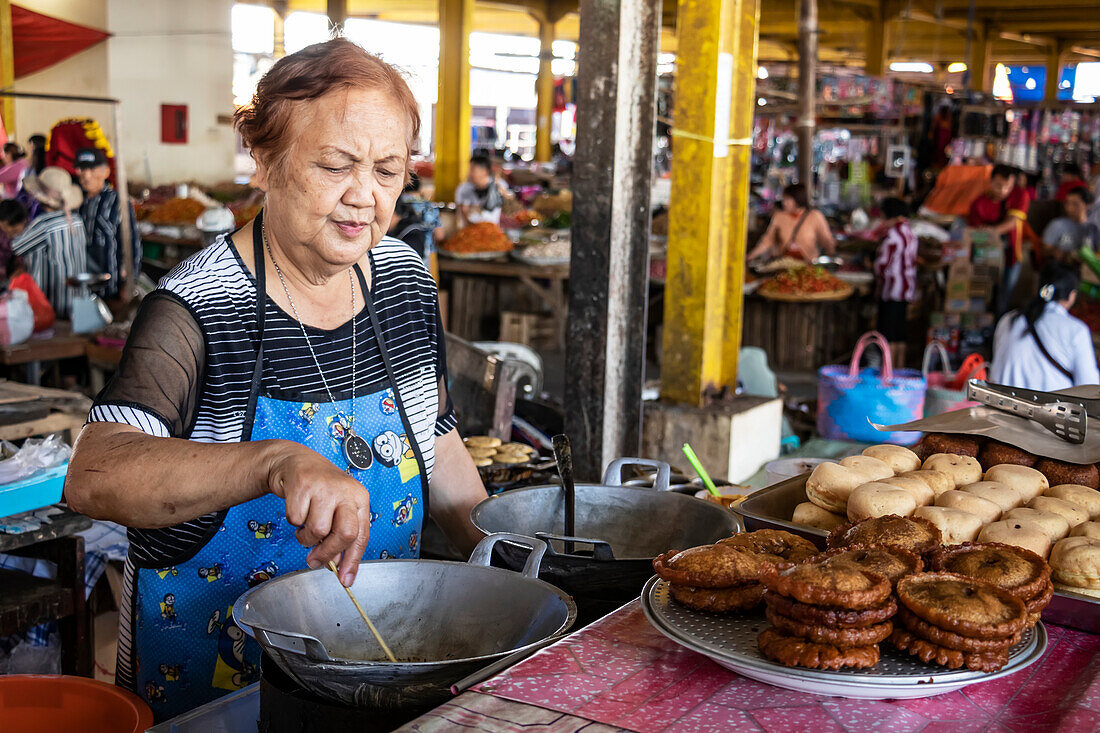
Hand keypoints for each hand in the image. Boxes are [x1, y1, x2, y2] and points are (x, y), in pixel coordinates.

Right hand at [264, 441, 370, 585]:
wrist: (295, 461)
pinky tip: (297, 508)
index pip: (361, 535)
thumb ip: (340, 536)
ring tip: (305, 525)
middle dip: (328, 552)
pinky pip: (295, 519)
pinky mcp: (302, 485)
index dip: (353, 561)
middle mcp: (346, 491)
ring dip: (305, 536)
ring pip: (317, 530)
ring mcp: (324, 487)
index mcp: (359, 499)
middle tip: (315, 559)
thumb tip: (337, 567)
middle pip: (345, 533)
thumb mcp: (337, 509)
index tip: (345, 580)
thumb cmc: (320, 490)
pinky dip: (293, 520)